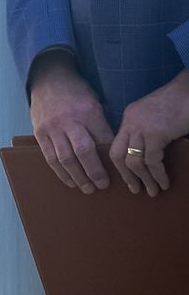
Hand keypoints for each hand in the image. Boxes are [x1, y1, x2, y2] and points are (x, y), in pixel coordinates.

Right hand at [29, 55, 114, 193]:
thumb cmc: (76, 92)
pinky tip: (69, 181)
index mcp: (88, 112)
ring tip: (87, 188)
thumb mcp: (95, 102)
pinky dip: (60, 172)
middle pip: (84, 152)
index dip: (111, 157)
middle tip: (102, 185)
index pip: (103, 139)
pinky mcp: (40, 133)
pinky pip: (50, 157)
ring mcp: (52, 128)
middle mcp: (69, 121)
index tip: (119, 169)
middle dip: (95, 172)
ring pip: (65, 159)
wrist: (48, 79)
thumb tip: (111, 150)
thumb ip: (100, 125)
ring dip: (77, 177)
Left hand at [107, 73, 188, 197]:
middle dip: (126, 176)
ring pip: (134, 162)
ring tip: (153, 191)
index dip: (120, 165)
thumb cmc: (178, 103)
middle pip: (117, 155)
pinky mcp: (155, 133)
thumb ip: (147, 132)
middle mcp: (130, 122)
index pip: (116, 145)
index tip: (128, 178)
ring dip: (144, 180)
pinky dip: (158, 175)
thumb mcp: (155, 117)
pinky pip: (152, 161)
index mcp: (129, 117)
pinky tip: (164, 182)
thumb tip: (149, 155)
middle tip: (135, 189)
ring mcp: (141, 128)